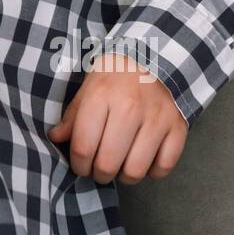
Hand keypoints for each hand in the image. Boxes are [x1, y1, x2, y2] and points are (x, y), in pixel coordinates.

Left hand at [47, 53, 188, 184]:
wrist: (154, 57)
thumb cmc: (114, 76)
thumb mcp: (88, 87)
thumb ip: (72, 115)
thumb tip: (55, 138)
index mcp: (101, 95)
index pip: (83, 147)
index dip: (78, 165)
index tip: (80, 165)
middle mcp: (130, 107)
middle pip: (108, 164)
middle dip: (99, 174)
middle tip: (98, 170)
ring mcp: (157, 118)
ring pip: (136, 170)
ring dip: (124, 177)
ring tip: (120, 167)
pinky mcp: (177, 127)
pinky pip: (164, 167)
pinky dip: (153, 171)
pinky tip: (144, 160)